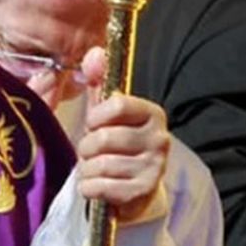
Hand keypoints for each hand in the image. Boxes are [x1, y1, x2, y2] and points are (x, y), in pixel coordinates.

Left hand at [75, 47, 169, 221]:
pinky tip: (96, 186)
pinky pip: (101, 186)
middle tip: (91, 151)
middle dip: (86, 146)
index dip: (95, 116)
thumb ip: (98, 81)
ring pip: (100, 164)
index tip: (93, 124)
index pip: (116, 104)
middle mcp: (160, 138)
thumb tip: (95, 52)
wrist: (136, 190)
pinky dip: (89, 187)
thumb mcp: (107, 112)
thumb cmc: (117, 145)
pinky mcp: (144, 192)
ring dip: (87, 169)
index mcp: (152, 113)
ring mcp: (154, 167)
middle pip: (103, 137)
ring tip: (93, 168)